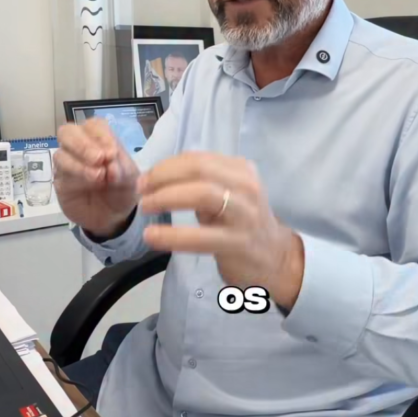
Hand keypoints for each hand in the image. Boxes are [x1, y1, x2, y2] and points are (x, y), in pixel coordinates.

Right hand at [54, 119, 138, 238]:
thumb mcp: (130, 178)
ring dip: (80, 163)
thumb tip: (109, 162)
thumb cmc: (122, 189)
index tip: (112, 153)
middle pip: (67, 132)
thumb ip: (121, 167)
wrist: (114, 217)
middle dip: (83, 144)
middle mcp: (78, 147)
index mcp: (98, 139)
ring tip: (99, 176)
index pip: (93, 126)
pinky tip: (92, 184)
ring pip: (61, 154)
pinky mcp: (60, 182)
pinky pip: (61, 175)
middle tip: (100, 159)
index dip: (101, 136)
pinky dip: (78, 177)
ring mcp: (66, 164)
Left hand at [137, 152, 304, 310]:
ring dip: (167, 198)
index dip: (166, 166)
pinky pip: (201, 236)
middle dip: (163, 177)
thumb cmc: (243, 224)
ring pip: (202, 194)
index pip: (197, 158)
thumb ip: (201, 183)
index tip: (145, 179)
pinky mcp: (239, 242)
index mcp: (241, 170)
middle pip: (199, 169)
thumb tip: (158, 178)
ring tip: (146, 208)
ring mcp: (245, 214)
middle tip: (142, 191)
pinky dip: (172, 235)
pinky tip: (153, 237)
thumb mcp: (227, 195)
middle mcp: (246, 186)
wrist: (275, 258)